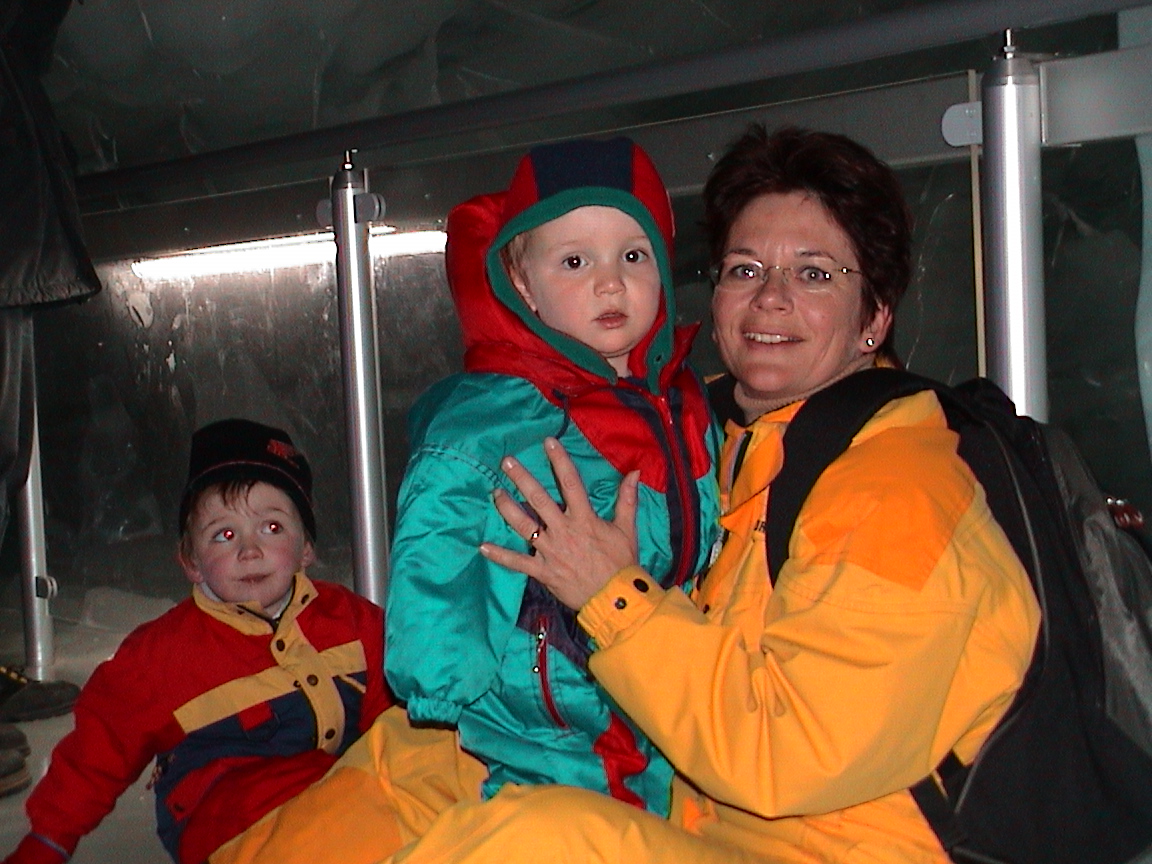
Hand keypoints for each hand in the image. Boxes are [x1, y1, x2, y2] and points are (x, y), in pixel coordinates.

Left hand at [479, 437, 639, 610]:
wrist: (615, 599)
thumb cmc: (622, 563)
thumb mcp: (627, 529)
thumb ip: (628, 499)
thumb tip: (635, 472)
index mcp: (584, 518)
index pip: (570, 483)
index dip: (559, 460)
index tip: (548, 442)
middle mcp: (564, 530)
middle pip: (539, 499)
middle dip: (522, 478)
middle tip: (506, 462)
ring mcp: (551, 551)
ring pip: (523, 525)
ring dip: (507, 508)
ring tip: (495, 492)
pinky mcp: (543, 571)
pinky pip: (517, 562)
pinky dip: (500, 555)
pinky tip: (483, 546)